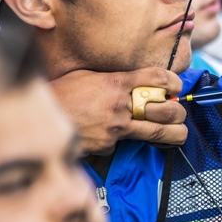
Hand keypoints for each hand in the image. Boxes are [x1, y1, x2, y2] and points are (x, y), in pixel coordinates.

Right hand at [50, 68, 185, 154]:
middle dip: (178, 112)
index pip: (157, 77)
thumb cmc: (61, 94)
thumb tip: (133, 81)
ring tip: (181, 133)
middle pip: (165, 109)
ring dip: (173, 134)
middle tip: (180, 114)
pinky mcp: (108, 145)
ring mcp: (116, 127)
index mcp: (116, 82)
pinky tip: (114, 136)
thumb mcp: (87, 76)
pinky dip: (123, 141)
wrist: (40, 119)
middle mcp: (120, 104)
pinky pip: (124, 143)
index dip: (173, 81)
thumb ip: (113, 79)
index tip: (177, 86)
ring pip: (156, 133)